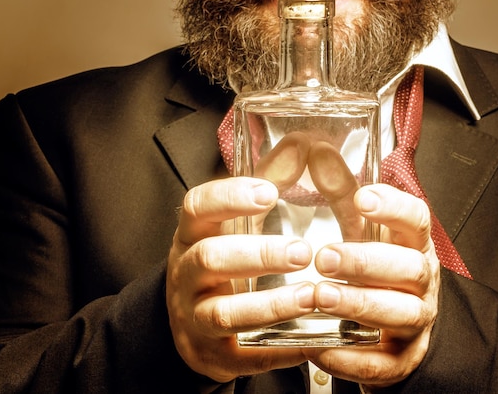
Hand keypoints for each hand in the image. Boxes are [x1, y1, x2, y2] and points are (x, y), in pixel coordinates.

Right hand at [165, 177, 315, 381]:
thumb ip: (267, 183)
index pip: (197, 208)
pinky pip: (243, 355)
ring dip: (270, 304)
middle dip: (257, 254)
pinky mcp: (214, 353)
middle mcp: (186, 274)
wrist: (191, 326)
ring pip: (223, 311)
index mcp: (193, 235)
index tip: (269, 192)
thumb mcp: (234, 223)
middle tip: (303, 252)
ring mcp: (195, 317)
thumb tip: (301, 143)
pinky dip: (277, 349)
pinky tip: (310, 340)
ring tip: (312, 296)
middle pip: (210, 259)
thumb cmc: (222, 265)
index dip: (229, 197)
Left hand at [304, 183, 440, 387]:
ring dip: (360, 304)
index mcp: (411, 246)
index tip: (363, 198)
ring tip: (321, 296)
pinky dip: (350, 357)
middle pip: (409, 269)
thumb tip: (317, 150)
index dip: (394, 208)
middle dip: (367, 262)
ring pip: (400, 313)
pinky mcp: (399, 359)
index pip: (416, 220)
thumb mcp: (358, 231)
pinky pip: (380, 363)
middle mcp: (419, 283)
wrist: (393, 331)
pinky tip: (319, 346)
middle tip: (325, 257)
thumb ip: (337, 192)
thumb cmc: (373, 273)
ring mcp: (414, 322)